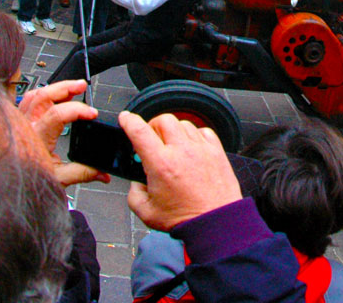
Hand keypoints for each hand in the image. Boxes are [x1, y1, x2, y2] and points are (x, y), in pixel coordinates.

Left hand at [19, 80, 109, 186]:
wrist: (9, 185)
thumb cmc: (28, 181)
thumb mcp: (59, 178)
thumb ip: (82, 173)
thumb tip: (103, 172)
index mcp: (37, 139)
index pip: (57, 114)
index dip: (77, 110)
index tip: (92, 114)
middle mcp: (26, 127)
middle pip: (44, 95)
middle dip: (66, 87)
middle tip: (82, 85)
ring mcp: (19, 122)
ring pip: (34, 94)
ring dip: (54, 88)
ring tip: (71, 88)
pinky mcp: (17, 122)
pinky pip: (27, 100)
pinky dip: (42, 94)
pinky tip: (53, 95)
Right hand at [120, 112, 240, 231]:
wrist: (216, 224)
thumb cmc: (185, 219)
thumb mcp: (146, 212)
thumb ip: (134, 193)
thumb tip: (137, 182)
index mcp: (160, 164)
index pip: (139, 131)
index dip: (128, 121)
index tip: (126, 119)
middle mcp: (181, 151)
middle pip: (163, 120)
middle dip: (153, 127)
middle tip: (153, 141)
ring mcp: (201, 149)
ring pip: (183, 124)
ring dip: (174, 132)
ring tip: (173, 148)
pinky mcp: (216, 152)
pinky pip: (203, 131)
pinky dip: (194, 136)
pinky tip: (191, 149)